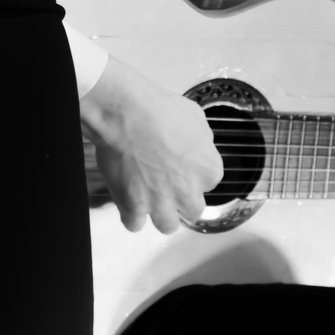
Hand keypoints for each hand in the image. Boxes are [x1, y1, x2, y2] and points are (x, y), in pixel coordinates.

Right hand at [80, 56, 223, 233]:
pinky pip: (134, 224)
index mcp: (208, 170)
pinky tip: (128, 201)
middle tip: (166, 183)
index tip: (182, 167)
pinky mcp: (133, 206)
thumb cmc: (157, 109)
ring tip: (148, 197)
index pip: (209, 183)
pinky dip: (131, 215)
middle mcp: (188, 192)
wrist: (125, 113)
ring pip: (167, 225)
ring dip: (160, 214)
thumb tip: (199, 145)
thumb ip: (202, 140)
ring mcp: (161, 202)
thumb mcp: (195, 116)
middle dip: (180, 198)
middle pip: (192, 209)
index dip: (193, 175)